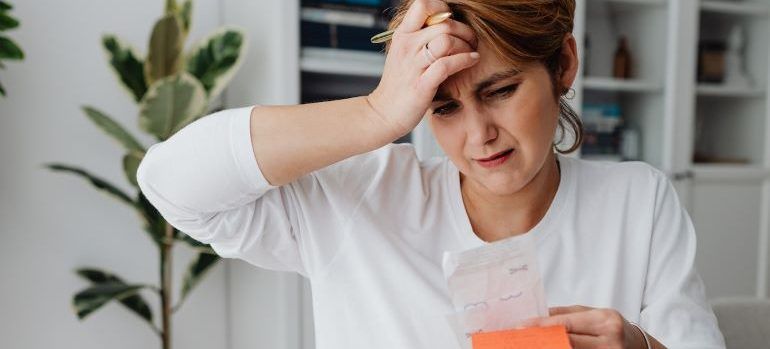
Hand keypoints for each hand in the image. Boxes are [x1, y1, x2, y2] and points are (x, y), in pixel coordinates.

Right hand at [366, 0, 479, 137]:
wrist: (383, 113)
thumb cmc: (399, 84)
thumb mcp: (404, 53)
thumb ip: (420, 37)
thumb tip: (446, 22)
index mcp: (402, 35)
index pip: (423, 5)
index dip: (442, 9)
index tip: (452, 22)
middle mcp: (407, 46)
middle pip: (443, 24)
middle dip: (464, 30)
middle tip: (471, 40)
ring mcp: (413, 66)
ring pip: (446, 41)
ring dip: (465, 45)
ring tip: (471, 51)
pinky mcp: (422, 85)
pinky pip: (447, 65)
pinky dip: (464, 60)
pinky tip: (472, 60)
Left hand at [521, 305, 647, 348]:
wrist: (640, 347)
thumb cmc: (612, 327)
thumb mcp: (593, 314)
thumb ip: (566, 314)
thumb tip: (538, 315)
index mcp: (605, 321)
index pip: (566, 324)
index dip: (542, 326)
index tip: (520, 326)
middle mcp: (609, 341)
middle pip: (567, 343)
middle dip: (542, 341)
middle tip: (520, 339)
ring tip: (532, 345)